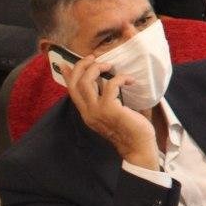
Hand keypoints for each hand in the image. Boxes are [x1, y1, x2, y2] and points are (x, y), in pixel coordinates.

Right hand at [63, 52, 159, 169]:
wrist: (139, 148)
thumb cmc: (130, 129)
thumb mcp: (113, 112)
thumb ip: (106, 99)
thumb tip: (108, 82)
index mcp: (87, 113)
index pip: (71, 92)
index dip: (68, 76)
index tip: (66, 63)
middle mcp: (88, 113)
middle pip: (76, 83)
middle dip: (82, 66)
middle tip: (94, 58)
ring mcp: (97, 112)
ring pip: (86, 82)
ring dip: (97, 68)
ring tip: (110, 66)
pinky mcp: (110, 110)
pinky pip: (110, 85)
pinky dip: (121, 78)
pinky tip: (130, 80)